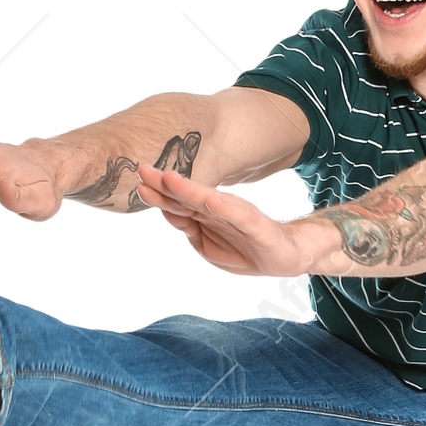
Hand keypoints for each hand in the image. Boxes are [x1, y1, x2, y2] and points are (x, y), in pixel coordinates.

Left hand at [134, 163, 317, 275]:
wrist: (288, 256)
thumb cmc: (246, 249)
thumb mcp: (208, 245)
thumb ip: (189, 227)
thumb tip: (167, 211)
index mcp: (206, 215)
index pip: (177, 202)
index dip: (157, 192)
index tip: (137, 180)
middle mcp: (219, 209)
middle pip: (187, 196)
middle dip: (164, 184)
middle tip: (142, 168)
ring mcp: (237, 215)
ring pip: (208, 200)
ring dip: (188, 189)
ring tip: (168, 178)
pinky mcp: (256, 225)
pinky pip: (237, 214)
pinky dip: (222, 206)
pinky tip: (209, 199)